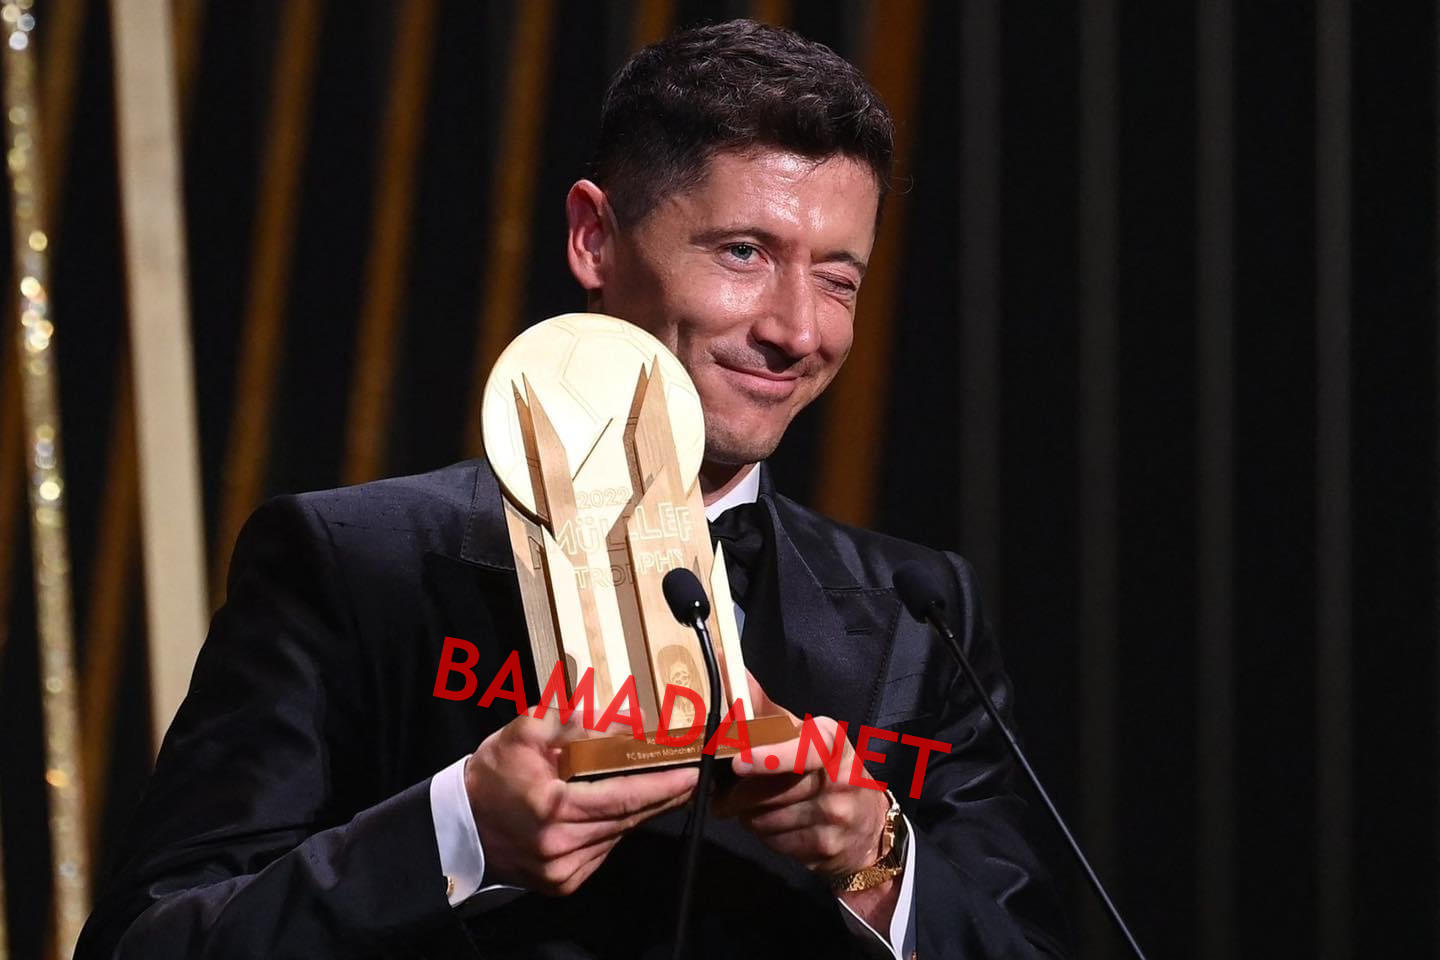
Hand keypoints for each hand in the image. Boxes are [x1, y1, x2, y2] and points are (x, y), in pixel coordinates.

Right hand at [464, 710, 697, 894]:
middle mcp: (560, 846)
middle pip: (627, 819)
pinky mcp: (562, 883)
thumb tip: (622, 717)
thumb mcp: (526, 731)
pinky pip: (602, 851)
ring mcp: (562, 871)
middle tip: (691, 778)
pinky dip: (614, 830)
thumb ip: (573, 719)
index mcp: (552, 808)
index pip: (622, 798)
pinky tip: (618, 811)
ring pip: (617, 836)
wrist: (459, 824)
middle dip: (662, 797)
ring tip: (661, 788)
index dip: (660, 786)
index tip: (691, 774)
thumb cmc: (494, 773)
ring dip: (640, 813)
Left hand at [713, 715, 889, 878]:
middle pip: (772, 791)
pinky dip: (765, 836)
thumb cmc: (825, 770)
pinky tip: (773, 826)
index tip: (738, 763)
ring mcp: (836, 817)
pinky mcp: (826, 849)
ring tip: (753, 808)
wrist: (868, 826)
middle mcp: (841, 778)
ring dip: (749, 816)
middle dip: (739, 794)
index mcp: (833, 743)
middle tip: (722, 793)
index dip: (769, 757)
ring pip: (767, 819)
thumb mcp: (803, 735)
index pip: (804, 750)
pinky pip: (775, 843)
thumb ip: (764, 709)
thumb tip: (731, 669)